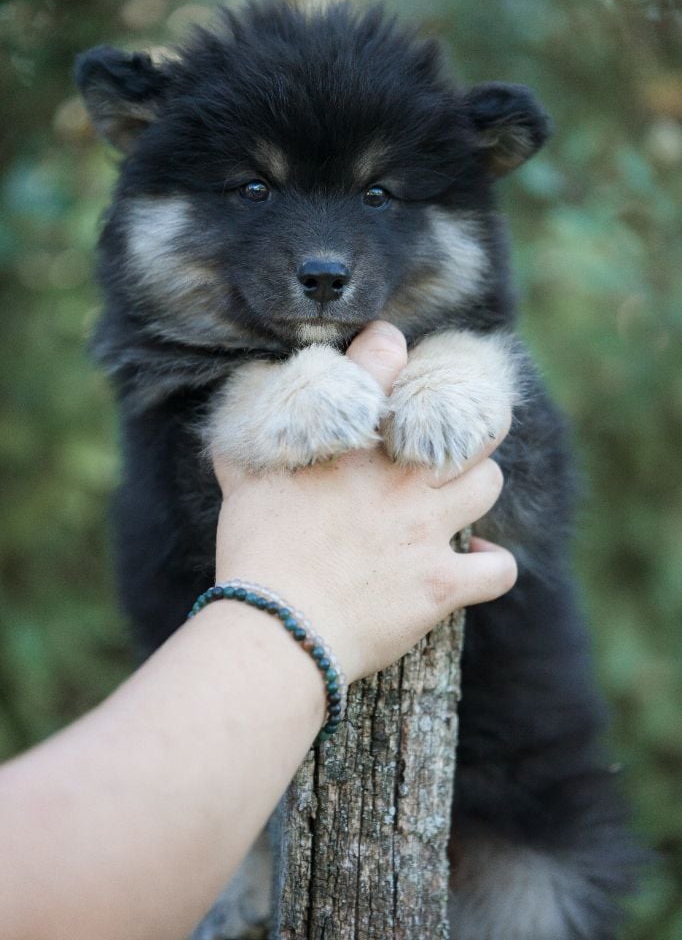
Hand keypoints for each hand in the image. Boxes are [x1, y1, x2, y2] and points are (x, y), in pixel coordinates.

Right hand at [212, 321, 516, 682]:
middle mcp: (397, 476)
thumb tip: (231, 429)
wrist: (275, 628)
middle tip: (453, 437)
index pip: (385, 358)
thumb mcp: (241, 486)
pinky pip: (498, 568)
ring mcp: (425, 529)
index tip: (392, 357)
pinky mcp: (441, 583)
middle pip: (469, 422)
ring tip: (455, 499)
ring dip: (476, 487)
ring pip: (490, 482)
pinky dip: (491, 565)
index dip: (392, 349)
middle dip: (469, 422)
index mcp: (351, 444)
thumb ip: (243, 448)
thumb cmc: (254, 554)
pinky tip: (473, 562)